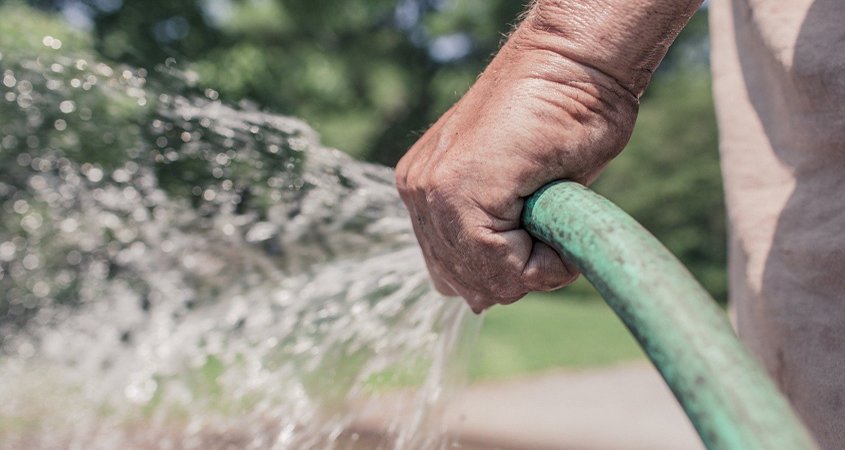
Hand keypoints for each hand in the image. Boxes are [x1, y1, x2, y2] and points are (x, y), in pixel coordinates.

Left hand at [395, 23, 638, 312]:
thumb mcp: (522, 194)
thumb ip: (494, 237)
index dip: (510, 273)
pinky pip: (499, 265)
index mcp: (427, 192)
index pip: (456, 273)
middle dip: (517, 275)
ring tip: (555, 221)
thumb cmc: (563, 119)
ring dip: (531, 268)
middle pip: (464, 284)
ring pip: (482, 281)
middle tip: (551, 230)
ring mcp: (431, 190)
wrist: (575, 65)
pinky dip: (542, 262)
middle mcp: (419, 192)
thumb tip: (479, 300)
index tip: (545, 236)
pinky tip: (557, 220)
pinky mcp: (455, 189)